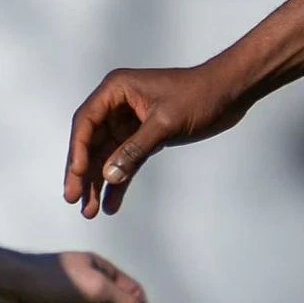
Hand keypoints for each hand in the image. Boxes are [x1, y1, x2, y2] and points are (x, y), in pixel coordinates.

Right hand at [64, 66, 246, 215]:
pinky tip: (112, 204)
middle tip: (74, 199)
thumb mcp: (165, 123)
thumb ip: (135, 149)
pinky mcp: (144, 135)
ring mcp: (130, 121)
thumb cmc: (199, 96)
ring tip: (90, 211)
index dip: (78, 150)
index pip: (86, 122)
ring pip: (106, 155)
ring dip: (98, 182)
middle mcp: (117, 104)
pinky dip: (120, 182)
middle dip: (83, 172)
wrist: (229, 93)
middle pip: (91, 142)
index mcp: (117, 90)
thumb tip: (108, 175)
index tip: (77, 175)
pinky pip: (126, 161)